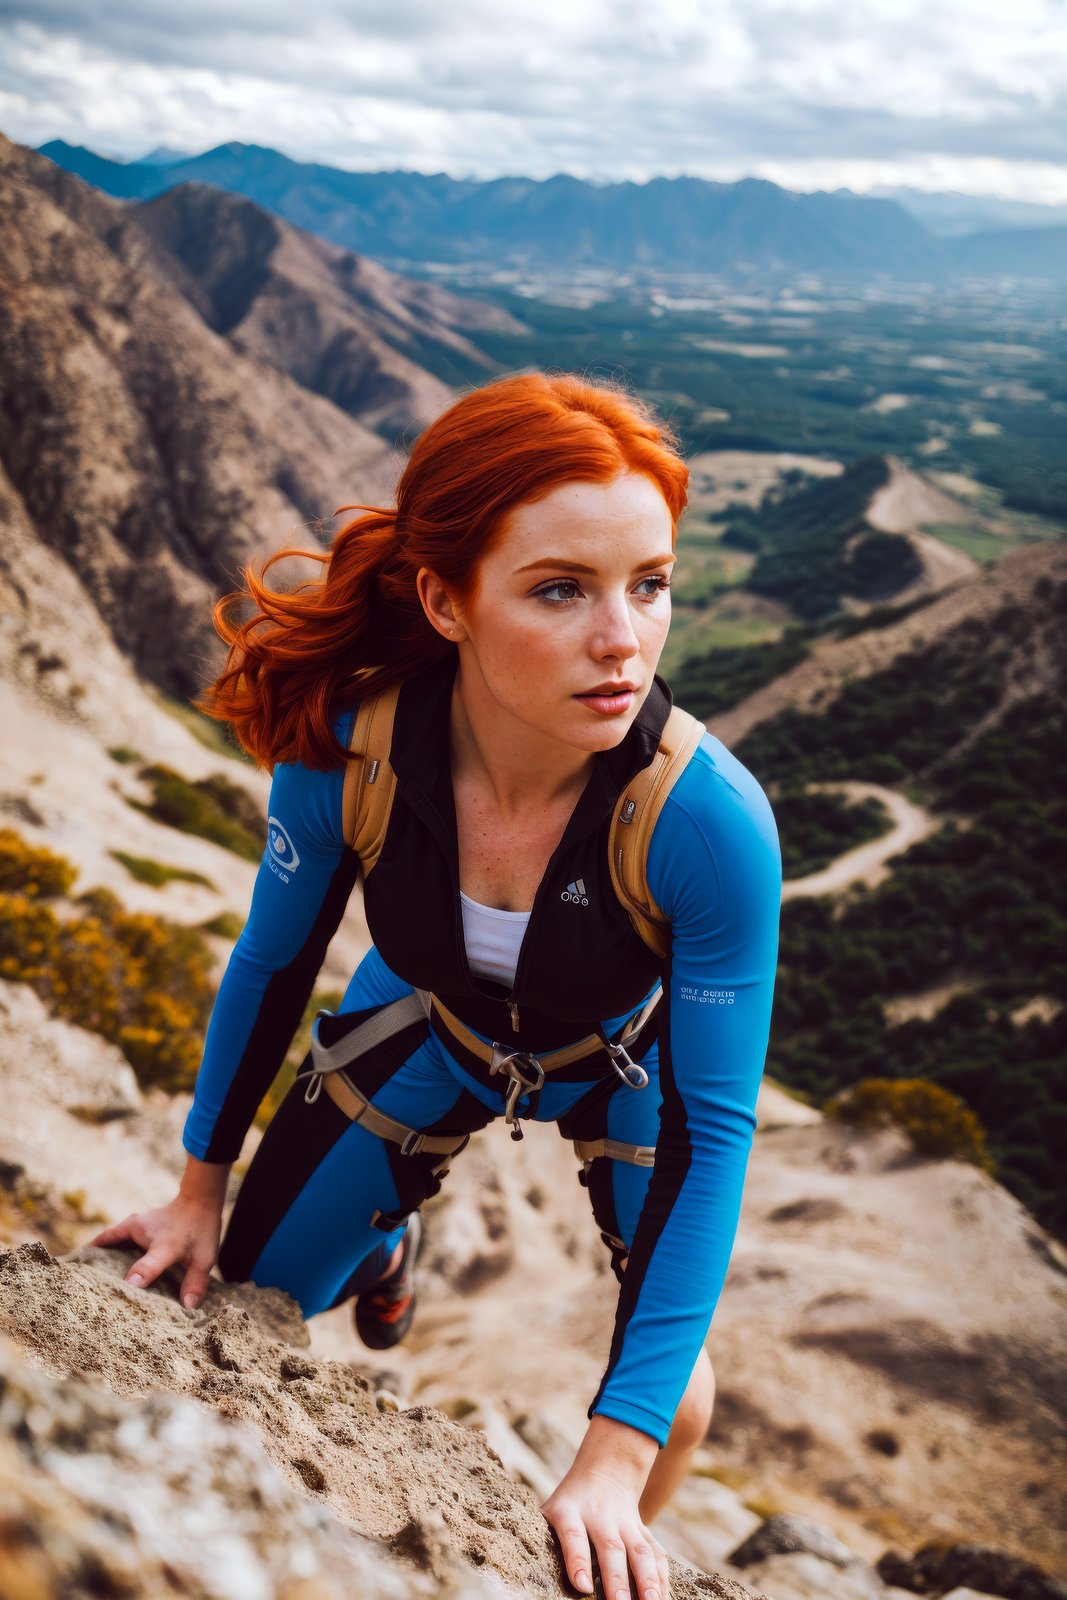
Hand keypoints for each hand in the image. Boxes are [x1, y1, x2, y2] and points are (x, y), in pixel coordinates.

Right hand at [88, 1192, 221, 1309]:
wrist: (198, 1202)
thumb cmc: (200, 1230)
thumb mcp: (204, 1258)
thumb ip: (196, 1281)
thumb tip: (187, 1306)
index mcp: (164, 1244)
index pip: (148, 1266)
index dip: (137, 1279)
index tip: (124, 1291)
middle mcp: (142, 1231)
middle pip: (113, 1250)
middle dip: (96, 1268)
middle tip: (78, 1287)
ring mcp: (133, 1226)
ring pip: (108, 1243)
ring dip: (96, 1258)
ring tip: (78, 1277)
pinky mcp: (130, 1226)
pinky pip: (111, 1239)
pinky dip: (101, 1250)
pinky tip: (91, 1264)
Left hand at [541, 1420, 669, 1599]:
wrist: (604, 1471)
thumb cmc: (567, 1504)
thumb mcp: (548, 1512)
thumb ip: (542, 1540)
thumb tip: (523, 1575)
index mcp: (570, 1512)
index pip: (573, 1536)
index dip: (577, 1560)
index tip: (581, 1586)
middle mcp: (601, 1517)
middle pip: (611, 1548)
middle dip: (617, 1580)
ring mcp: (626, 1523)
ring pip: (640, 1552)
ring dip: (648, 1580)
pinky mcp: (644, 1531)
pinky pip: (656, 1554)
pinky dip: (662, 1578)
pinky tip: (664, 1598)